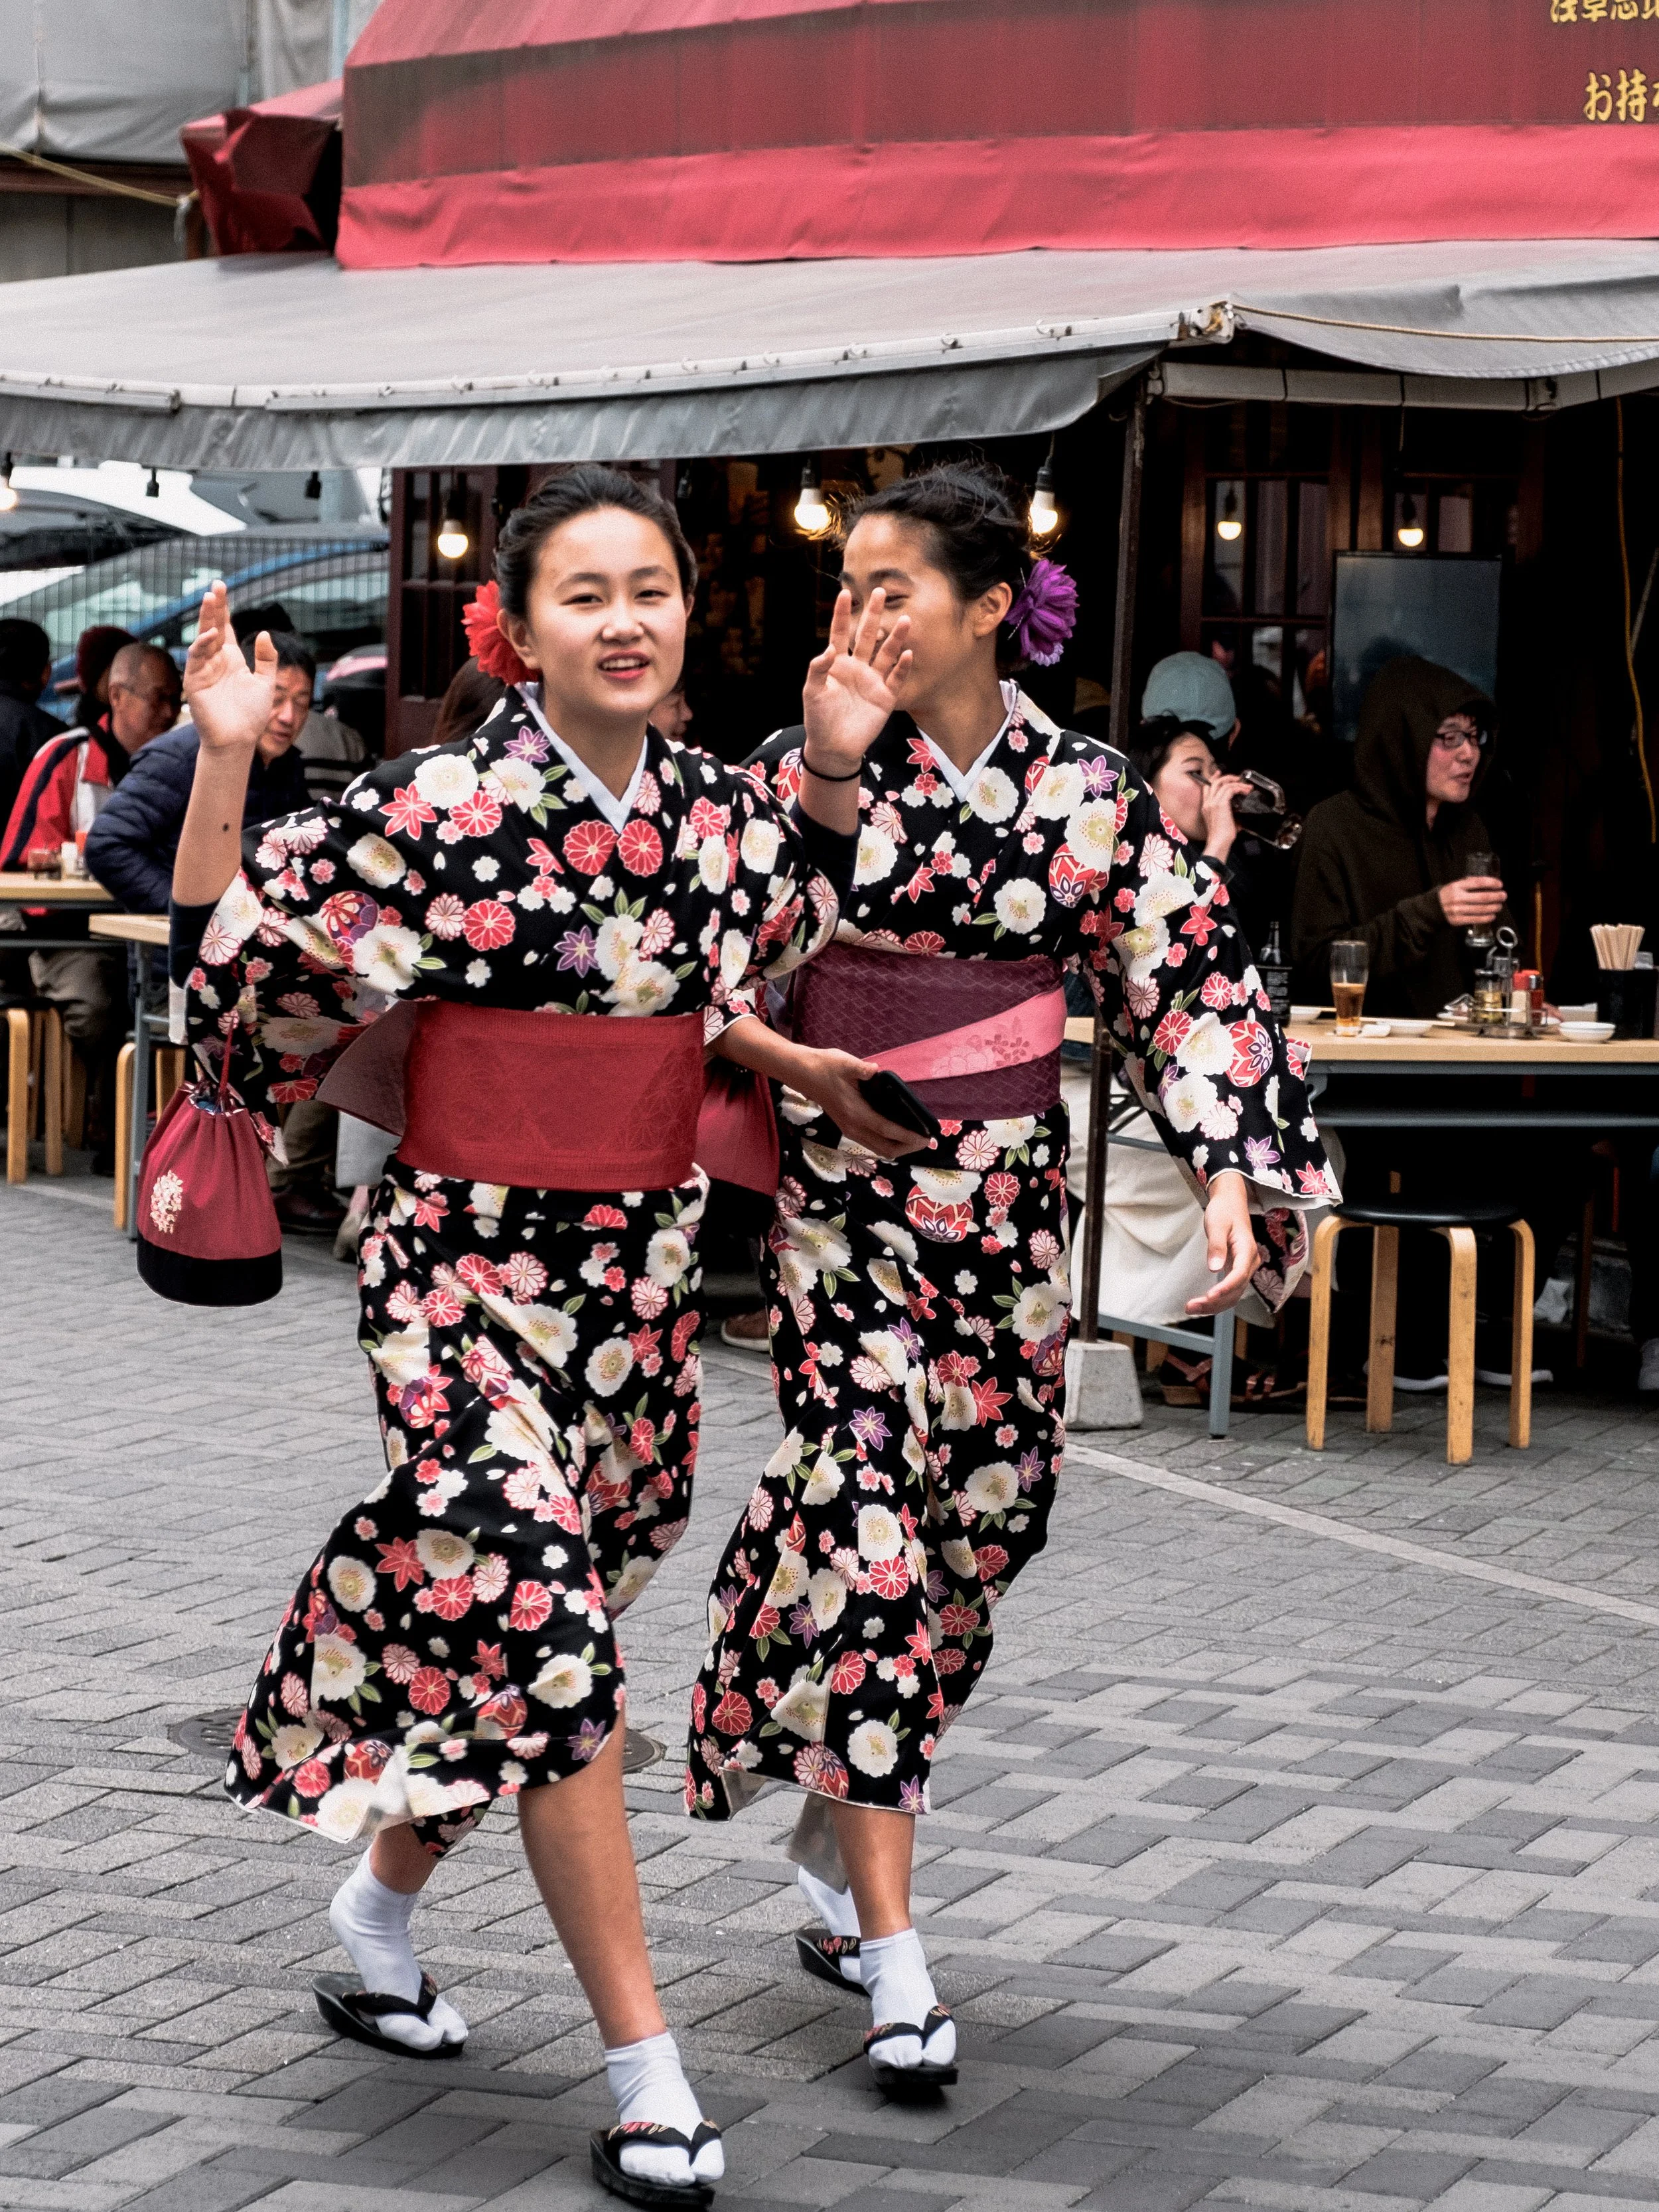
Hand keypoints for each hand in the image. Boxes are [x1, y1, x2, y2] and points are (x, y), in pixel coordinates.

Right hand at [183, 582, 274, 754]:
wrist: (238, 740)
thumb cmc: (251, 716)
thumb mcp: (265, 683)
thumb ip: (267, 659)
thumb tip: (264, 634)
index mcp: (231, 659)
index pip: (225, 628)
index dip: (224, 609)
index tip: (222, 588)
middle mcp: (215, 661)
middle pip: (212, 627)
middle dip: (213, 607)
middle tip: (216, 585)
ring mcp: (203, 669)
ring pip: (202, 638)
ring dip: (206, 619)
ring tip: (210, 599)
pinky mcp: (194, 681)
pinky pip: (196, 659)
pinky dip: (202, 645)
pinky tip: (211, 634)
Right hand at [794, 1047, 928, 1159]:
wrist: (802, 1073)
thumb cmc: (825, 1066)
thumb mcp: (845, 1063)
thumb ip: (862, 1069)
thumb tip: (876, 1071)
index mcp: (855, 1113)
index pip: (886, 1130)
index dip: (907, 1135)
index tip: (925, 1137)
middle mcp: (852, 1127)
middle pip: (885, 1148)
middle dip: (907, 1147)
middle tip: (926, 1140)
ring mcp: (849, 1129)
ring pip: (878, 1149)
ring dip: (898, 1148)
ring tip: (915, 1139)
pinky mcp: (847, 1127)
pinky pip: (871, 1143)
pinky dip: (888, 1143)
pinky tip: (898, 1134)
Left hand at [800, 588, 911, 773]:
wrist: (833, 747)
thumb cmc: (818, 719)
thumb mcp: (812, 692)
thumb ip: (818, 669)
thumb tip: (829, 649)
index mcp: (838, 664)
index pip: (840, 633)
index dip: (842, 614)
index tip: (844, 593)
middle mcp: (858, 668)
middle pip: (867, 636)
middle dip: (874, 615)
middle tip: (880, 591)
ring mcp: (873, 681)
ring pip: (886, 654)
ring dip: (896, 638)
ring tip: (906, 619)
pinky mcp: (886, 698)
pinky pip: (896, 679)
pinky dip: (903, 667)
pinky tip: (909, 654)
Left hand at [1186, 1170, 1255, 1315]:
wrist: (1231, 1203)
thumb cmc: (1224, 1211)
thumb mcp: (1217, 1224)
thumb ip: (1216, 1246)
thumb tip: (1214, 1268)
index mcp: (1248, 1250)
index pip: (1239, 1275)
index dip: (1225, 1288)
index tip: (1209, 1296)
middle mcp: (1250, 1262)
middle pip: (1236, 1290)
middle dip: (1215, 1302)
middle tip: (1191, 1307)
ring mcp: (1245, 1268)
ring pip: (1233, 1294)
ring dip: (1214, 1304)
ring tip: (1192, 1308)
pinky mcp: (1237, 1270)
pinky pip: (1230, 1290)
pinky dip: (1217, 1299)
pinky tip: (1202, 1303)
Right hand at [1201, 773, 1251, 861]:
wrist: (1218, 843)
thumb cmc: (1221, 837)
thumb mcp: (1222, 822)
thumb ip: (1227, 813)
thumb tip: (1237, 811)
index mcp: (1205, 807)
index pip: (1207, 787)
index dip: (1214, 778)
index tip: (1220, 773)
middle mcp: (1207, 803)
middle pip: (1215, 782)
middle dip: (1228, 777)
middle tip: (1237, 778)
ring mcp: (1213, 803)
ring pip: (1224, 784)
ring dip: (1237, 783)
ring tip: (1246, 786)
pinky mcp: (1221, 804)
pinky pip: (1230, 789)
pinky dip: (1239, 788)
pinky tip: (1245, 791)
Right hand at [1438, 877, 1505, 926]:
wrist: (1431, 910)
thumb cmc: (1446, 896)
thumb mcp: (1454, 885)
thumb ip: (1468, 884)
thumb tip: (1487, 884)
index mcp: (1457, 886)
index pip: (1478, 883)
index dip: (1491, 883)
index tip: (1500, 884)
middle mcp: (1458, 897)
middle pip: (1482, 897)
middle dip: (1496, 896)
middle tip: (1503, 896)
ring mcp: (1458, 910)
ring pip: (1481, 909)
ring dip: (1493, 907)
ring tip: (1499, 906)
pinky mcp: (1458, 920)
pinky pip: (1476, 919)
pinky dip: (1486, 918)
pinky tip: (1492, 915)